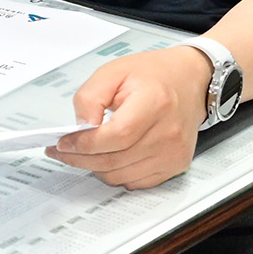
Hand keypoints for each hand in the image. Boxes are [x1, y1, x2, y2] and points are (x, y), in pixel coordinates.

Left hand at [52, 46, 211, 187]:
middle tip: (62, 151)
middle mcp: (169, 131)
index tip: (63, 142)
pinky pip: (135, 181)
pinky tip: (107, 157)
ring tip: (82, 153)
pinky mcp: (175, 165)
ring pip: (120, 176)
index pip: (116, 136)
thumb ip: (90, 98)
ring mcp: (174, 152)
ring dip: (95, 168)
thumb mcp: (113, 71)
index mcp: (156, 102)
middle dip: (80, 159)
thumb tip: (79, 129)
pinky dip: (115, 173)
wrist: (190, 80)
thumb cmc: (153, 75)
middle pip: (115, 160)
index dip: (85, 144)